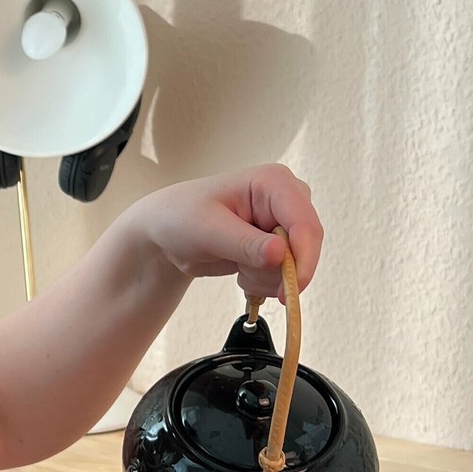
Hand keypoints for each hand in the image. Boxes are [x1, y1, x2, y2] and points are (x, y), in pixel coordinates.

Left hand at [136, 163, 322, 304]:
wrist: (167, 233)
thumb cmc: (181, 217)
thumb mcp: (208, 230)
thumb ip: (245, 243)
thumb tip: (280, 254)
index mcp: (273, 182)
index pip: (304, 223)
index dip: (304, 258)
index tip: (290, 289)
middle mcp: (286, 200)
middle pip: (306, 246)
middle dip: (278, 270)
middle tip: (244, 275)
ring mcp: (284, 223)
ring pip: (296, 265)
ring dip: (267, 277)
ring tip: (236, 265)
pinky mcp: (278, 244)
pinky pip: (285, 274)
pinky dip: (264, 281)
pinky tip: (241, 270)